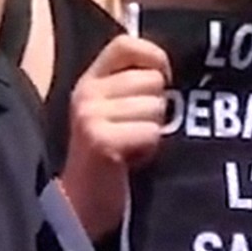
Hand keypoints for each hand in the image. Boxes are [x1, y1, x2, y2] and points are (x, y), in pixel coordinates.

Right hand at [59, 31, 170, 238]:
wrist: (82, 206)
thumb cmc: (112, 158)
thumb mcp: (116, 113)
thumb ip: (134, 86)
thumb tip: (170, 70)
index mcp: (90, 80)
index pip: (126, 44)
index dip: (154, 56)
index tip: (164, 80)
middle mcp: (87, 93)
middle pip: (152, 79)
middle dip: (158, 107)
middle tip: (138, 131)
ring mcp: (91, 115)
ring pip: (156, 106)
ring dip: (154, 130)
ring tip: (134, 146)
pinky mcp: (101, 140)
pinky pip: (151, 132)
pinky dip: (150, 149)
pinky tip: (132, 161)